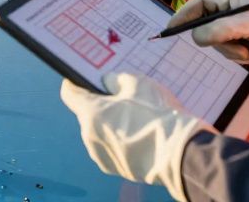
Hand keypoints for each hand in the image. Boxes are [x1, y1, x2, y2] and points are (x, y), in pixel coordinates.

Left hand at [60, 73, 211, 201]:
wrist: (179, 153)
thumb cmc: (156, 114)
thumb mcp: (137, 83)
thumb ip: (116, 80)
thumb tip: (108, 83)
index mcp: (90, 113)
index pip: (69, 93)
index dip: (76, 83)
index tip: (85, 78)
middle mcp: (90, 136)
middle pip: (88, 113)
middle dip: (101, 105)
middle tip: (123, 98)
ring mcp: (101, 155)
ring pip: (100, 132)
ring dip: (111, 125)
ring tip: (137, 119)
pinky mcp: (115, 169)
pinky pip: (112, 149)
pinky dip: (122, 142)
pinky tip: (141, 136)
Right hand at [168, 0, 248, 79]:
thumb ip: (222, 29)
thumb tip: (196, 37)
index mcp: (231, 0)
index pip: (200, 2)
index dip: (184, 13)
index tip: (172, 28)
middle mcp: (229, 13)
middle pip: (204, 24)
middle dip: (213, 39)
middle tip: (223, 46)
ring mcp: (233, 29)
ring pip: (213, 41)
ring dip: (227, 50)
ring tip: (246, 51)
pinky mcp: (237, 44)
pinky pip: (224, 51)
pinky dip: (234, 56)